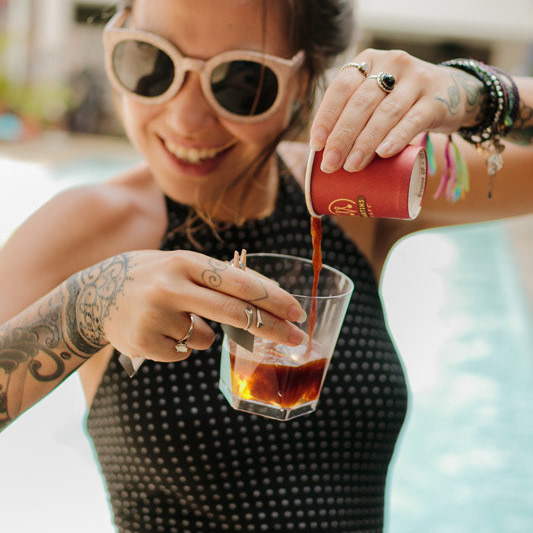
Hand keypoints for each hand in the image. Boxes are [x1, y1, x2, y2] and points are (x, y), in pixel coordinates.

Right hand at [90, 250, 306, 362]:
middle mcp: (171, 285)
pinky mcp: (144, 342)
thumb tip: (270, 292)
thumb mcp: (183, 265)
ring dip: (201, 332)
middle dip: (270, 328)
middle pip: (233, 312)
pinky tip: (158, 329)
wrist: (95, 294)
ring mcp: (156, 315)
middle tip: (296, 339)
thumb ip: (221, 278)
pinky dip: (179, 345)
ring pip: (206, 338)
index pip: (238, 282)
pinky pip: (183, 352)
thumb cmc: (153, 276)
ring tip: (173, 316)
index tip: (297, 311)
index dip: (272, 299)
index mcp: (185, 261)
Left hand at [310, 48, 483, 172]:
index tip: (316, 144)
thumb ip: (355, 115)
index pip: (341, 87)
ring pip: (385, 113)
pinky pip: (413, 121)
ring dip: (365, 143)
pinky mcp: (437, 100)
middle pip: (360, 103)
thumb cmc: (402, 102)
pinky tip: (383, 154)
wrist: (455, 93)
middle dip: (342, 136)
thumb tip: (325, 156)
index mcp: (369, 61)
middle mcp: (391, 64)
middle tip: (330, 164)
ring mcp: (416, 80)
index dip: (326, 116)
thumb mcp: (377, 97)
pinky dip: (396, 138)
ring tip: (352, 166)